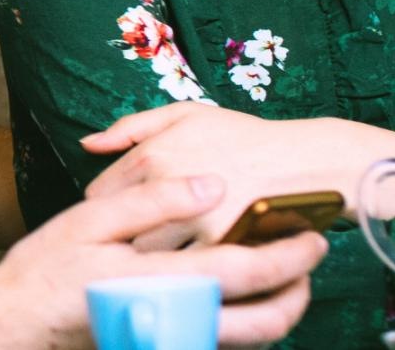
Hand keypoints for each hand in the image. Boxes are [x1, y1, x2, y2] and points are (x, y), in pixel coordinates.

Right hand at [0, 175, 325, 348]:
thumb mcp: (90, 220)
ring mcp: (171, 340)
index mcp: (160, 282)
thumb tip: (212, 183)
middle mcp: (174, 321)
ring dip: (278, 309)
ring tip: (286, 273)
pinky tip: (240, 289)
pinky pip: (221, 341)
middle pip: (263, 325)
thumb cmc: (47, 270)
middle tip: (311, 263)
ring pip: (248, 340)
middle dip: (297, 295)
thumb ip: (154, 199)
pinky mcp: (164, 347)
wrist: (18, 323)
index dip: (288, 256)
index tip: (315, 236)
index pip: (244, 273)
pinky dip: (244, 319)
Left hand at [78, 102, 394, 250]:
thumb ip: (133, 126)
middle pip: (118, 232)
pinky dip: (179, 278)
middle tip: (138, 244)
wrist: (307, 161)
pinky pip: (183, 274)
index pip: (100, 196)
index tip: (124, 217)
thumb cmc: (245, 137)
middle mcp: (167, 187)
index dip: (109, 210)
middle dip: (123, 240)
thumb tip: (87, 144)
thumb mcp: (188, 115)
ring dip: (147, 264)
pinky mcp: (220, 249)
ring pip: (146, 258)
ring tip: (157, 262)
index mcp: (153, 155)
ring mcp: (193, 221)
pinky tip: (184, 274)